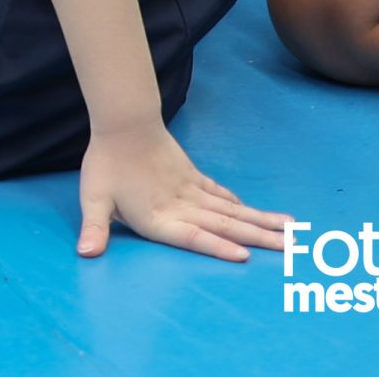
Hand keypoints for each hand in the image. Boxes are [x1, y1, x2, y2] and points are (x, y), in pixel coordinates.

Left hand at [76, 123, 289, 262]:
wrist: (124, 123)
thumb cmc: (106, 164)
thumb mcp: (93, 199)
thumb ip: (95, 229)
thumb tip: (84, 255)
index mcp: (160, 218)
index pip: (193, 237)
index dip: (217, 247)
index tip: (247, 255)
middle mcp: (183, 206)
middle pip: (225, 226)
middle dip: (260, 239)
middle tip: (293, 250)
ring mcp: (191, 190)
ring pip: (232, 210)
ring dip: (261, 221)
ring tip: (291, 231)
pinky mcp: (193, 176)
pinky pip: (220, 194)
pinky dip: (238, 203)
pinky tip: (251, 210)